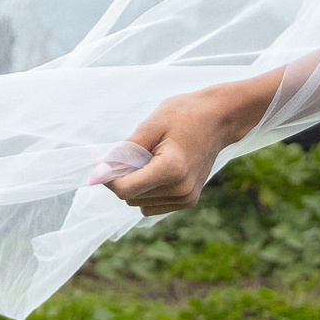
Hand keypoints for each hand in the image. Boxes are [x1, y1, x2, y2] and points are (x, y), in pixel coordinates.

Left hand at [104, 85, 259, 216]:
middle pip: (130, 197)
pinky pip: (152, 205)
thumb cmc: (184, 115)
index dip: (108, 178)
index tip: (103, 161)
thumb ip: (125, 150)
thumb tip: (100, 171)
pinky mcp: (189, 201)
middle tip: (131, 152)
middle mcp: (181, 190)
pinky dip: (147, 191)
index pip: (125, 190)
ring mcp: (187, 198)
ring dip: (135, 185)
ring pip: (139, 203)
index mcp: (171, 170)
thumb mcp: (152, 124)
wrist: (219, 119)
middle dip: (122, 178)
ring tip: (149, 158)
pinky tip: (156, 169)